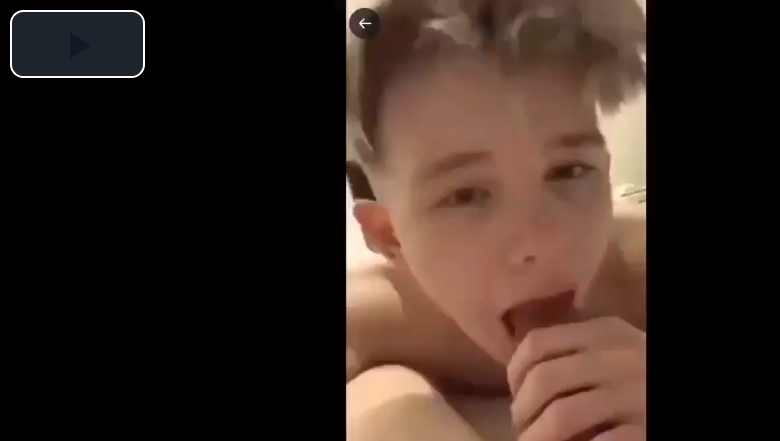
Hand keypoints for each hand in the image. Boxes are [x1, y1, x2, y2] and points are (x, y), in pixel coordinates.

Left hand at [507, 317, 645, 440]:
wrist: (673, 396)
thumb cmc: (643, 381)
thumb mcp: (615, 353)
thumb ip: (577, 354)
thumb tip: (520, 378)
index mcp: (606, 332)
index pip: (537, 344)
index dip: (514, 373)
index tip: (515, 395)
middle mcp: (619, 358)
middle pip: (543, 381)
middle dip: (522, 411)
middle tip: (523, 430)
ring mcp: (635, 394)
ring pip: (561, 416)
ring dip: (537, 438)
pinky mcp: (646, 429)